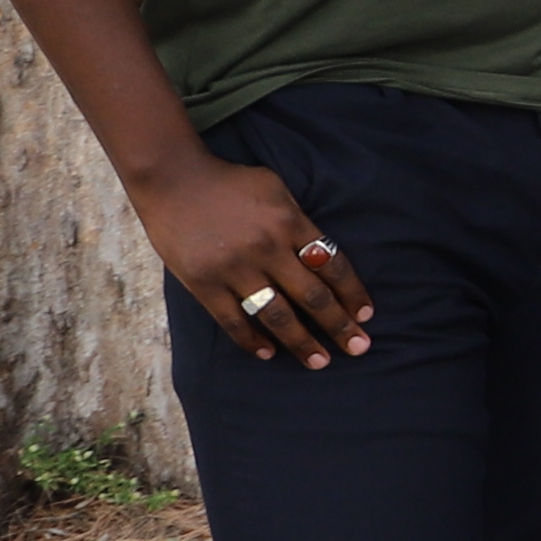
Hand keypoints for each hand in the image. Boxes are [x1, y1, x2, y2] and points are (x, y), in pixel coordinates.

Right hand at [136, 153, 371, 366]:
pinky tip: (269, 354)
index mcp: (290, 223)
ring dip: (302, 342)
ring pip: (276, 314)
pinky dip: (252, 340)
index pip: (332, 265)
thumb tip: (323, 256)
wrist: (173, 178)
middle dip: (339, 325)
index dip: (353, 293)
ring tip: (320, 362)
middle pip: (312, 296)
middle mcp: (267, 248)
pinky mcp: (203, 282)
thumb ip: (300, 222)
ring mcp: (234, 268)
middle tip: (360, 348)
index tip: (366, 315)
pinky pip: (233, 320)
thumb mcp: (276, 188)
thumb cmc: (231, 182)